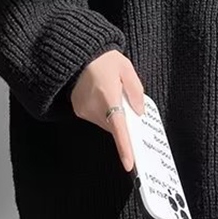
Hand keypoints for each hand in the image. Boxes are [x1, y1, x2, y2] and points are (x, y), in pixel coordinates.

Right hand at [70, 49, 144, 171]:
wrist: (78, 54)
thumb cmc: (103, 59)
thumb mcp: (126, 68)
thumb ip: (135, 91)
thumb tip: (140, 111)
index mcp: (108, 96)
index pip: (118, 128)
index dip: (124, 147)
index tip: (129, 164)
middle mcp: (93, 107)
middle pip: (114, 126)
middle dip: (124, 121)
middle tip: (126, 103)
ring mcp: (83, 110)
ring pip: (106, 123)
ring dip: (114, 115)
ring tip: (112, 93)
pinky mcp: (78, 110)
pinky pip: (97, 118)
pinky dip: (103, 112)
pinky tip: (103, 96)